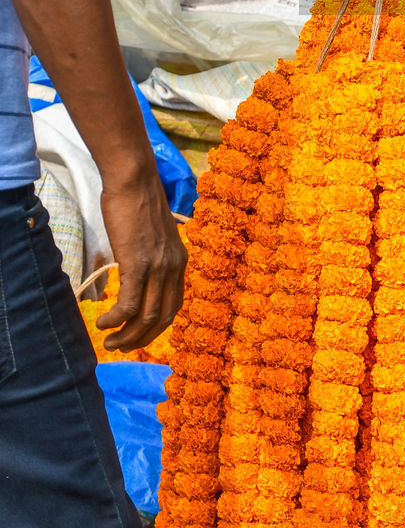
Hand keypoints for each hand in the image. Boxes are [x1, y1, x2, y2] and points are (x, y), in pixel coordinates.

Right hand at [96, 172, 186, 351]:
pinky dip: (115, 320)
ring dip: (126, 336)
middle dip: (140, 339)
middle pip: (162, 318)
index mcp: (180, 261)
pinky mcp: (138, 264)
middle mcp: (174, 267)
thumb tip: (139, 272)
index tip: (138, 335)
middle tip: (120, 348)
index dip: (156, 327)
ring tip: (108, 343)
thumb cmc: (137, 202)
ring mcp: (158, 267)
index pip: (174, 306)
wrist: (134, 180)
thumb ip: (153, 256)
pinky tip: (102, 323)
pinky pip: (129, 305)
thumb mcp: (153, 235)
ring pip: (145, 317)